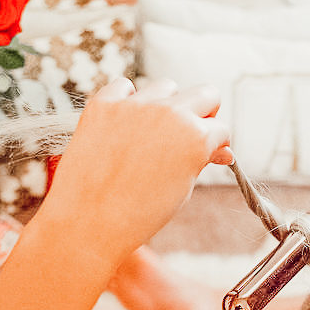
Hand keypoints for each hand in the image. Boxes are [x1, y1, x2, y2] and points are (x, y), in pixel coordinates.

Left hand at [36, 78, 231, 267]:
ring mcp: (136, 105)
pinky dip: (128, 100)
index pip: (221, 128)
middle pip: (206, 93)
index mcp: (196, 137)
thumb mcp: (182, 190)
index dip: (216, 144)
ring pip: (166, 86)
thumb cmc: (139, 214)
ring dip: (166, 104)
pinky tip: (125, 124)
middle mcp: (170, 113)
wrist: (88, 223)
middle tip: (190, 134)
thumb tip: (220, 151)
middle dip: (204, 113)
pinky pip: (124, 86)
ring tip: (153, 132)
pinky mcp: (104, 104)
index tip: (207, 153)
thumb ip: (201, 161)